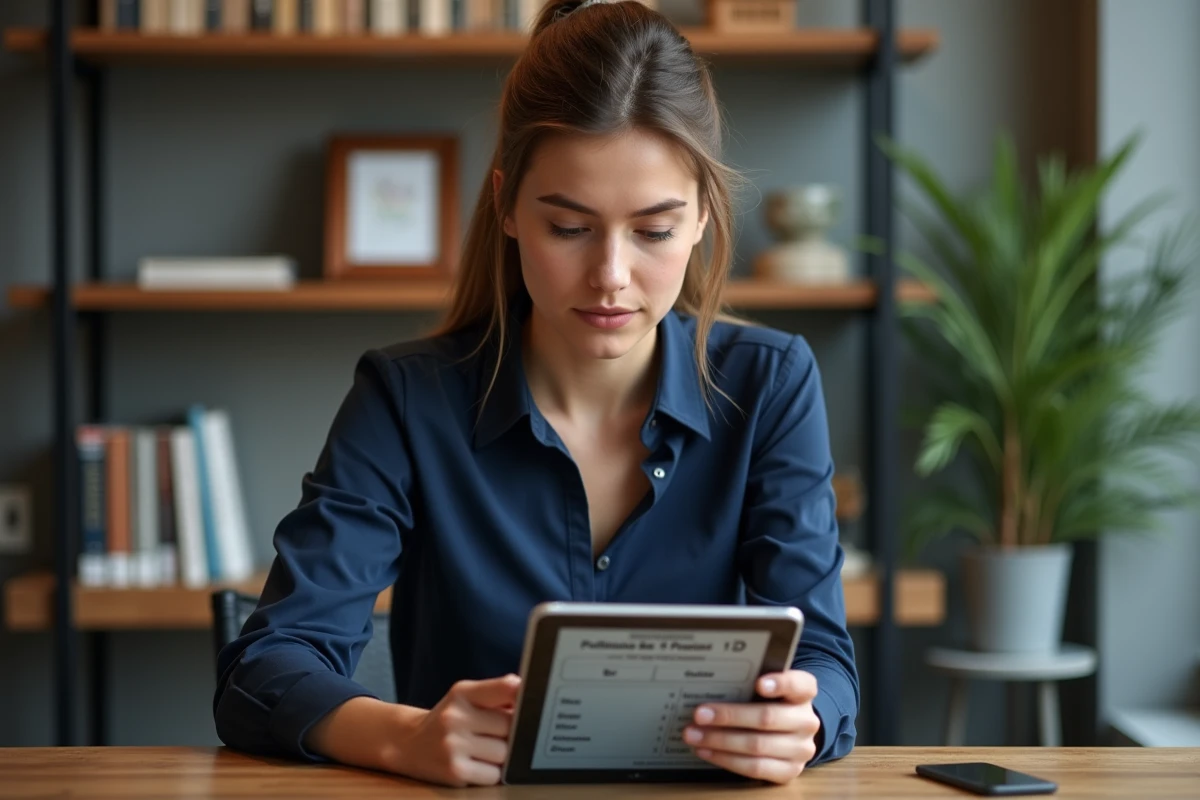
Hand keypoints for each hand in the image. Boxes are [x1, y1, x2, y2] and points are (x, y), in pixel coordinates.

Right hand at [388, 674, 520, 786]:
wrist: (409, 744)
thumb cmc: (448, 720)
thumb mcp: (466, 697)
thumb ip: (497, 693)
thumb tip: (530, 693)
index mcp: (462, 693)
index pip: (506, 688)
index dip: (524, 696)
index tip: (532, 702)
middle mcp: (455, 717)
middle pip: (510, 727)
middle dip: (510, 733)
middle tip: (498, 733)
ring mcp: (453, 745)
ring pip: (505, 753)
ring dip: (503, 755)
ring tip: (485, 750)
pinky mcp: (455, 771)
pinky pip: (494, 775)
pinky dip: (492, 773)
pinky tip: (477, 765)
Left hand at [684, 670, 819, 783]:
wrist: (791, 734)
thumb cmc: (771, 704)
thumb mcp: (769, 689)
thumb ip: (749, 683)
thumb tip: (711, 683)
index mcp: (804, 694)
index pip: (800, 684)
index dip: (780, 683)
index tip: (758, 683)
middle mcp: (807, 721)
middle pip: (767, 718)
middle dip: (729, 716)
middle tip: (699, 714)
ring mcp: (801, 749)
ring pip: (757, 745)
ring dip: (720, 741)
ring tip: (695, 735)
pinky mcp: (790, 771)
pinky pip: (755, 768)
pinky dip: (726, 759)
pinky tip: (707, 751)